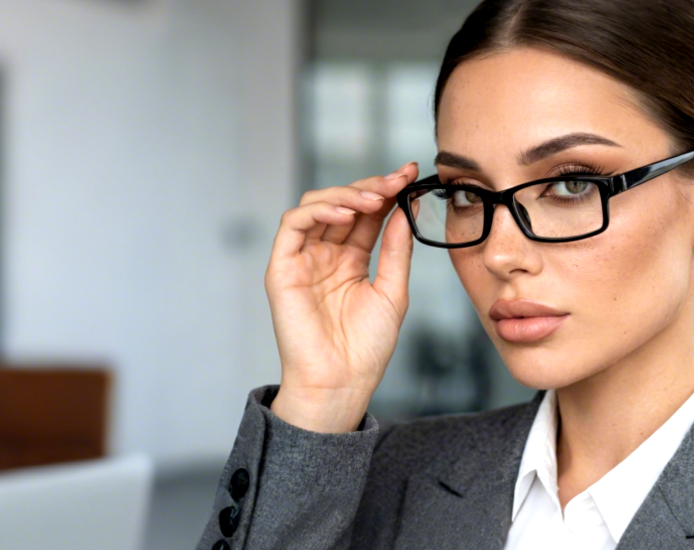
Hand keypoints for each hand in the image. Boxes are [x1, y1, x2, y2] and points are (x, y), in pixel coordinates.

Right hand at [264, 162, 420, 432]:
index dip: (387, 191)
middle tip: (398, 179)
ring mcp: (302, 259)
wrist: (341, 383)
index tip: (411, 173)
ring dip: (346, 193)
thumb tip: (405, 210)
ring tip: (375, 197)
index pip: (366, 214)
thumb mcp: (393, 292)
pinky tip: (346, 212)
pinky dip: (318, 210)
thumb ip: (396, 250)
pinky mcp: (282, 268)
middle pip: (343, 204)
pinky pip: (293, 224)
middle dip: (371, 186)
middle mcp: (324, 255)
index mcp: (350, 260)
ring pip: (316, 205)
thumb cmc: (366, 348)